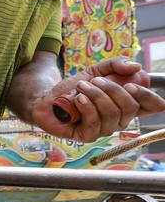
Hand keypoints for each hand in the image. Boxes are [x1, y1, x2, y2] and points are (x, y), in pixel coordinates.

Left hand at [32, 58, 164, 141]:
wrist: (47, 99)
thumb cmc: (74, 88)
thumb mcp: (96, 71)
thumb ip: (116, 65)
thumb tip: (137, 67)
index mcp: (126, 105)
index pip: (153, 106)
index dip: (149, 97)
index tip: (132, 84)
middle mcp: (119, 120)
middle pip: (131, 107)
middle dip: (113, 89)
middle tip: (95, 80)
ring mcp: (104, 130)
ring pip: (112, 113)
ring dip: (96, 95)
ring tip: (81, 87)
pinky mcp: (87, 136)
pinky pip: (95, 121)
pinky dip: (86, 106)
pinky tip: (77, 99)